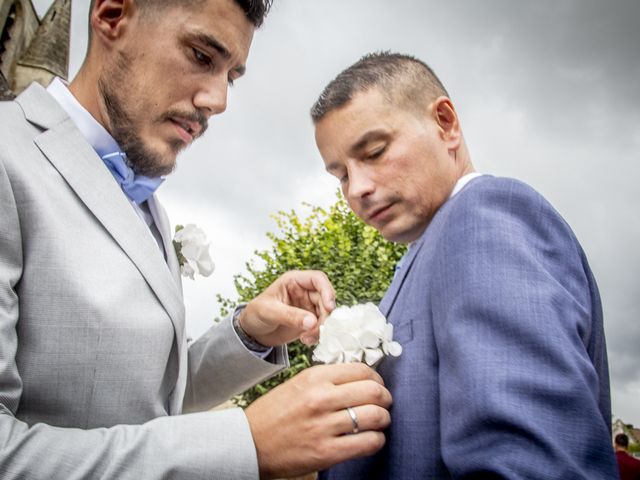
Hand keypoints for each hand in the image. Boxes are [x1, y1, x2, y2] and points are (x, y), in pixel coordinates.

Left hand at [238, 270, 335, 345]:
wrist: (252, 332)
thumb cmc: (256, 313)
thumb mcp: (269, 312)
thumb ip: (290, 316)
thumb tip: (312, 322)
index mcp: (294, 281)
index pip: (317, 279)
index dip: (327, 291)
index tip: (329, 307)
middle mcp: (305, 292)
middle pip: (326, 299)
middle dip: (324, 315)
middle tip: (316, 329)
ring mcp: (308, 307)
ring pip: (326, 314)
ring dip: (321, 327)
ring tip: (307, 338)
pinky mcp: (310, 321)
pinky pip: (321, 326)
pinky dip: (318, 335)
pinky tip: (306, 341)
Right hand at [245, 363, 391, 478]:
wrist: (248, 443)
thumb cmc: (273, 413)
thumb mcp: (298, 384)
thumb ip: (327, 380)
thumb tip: (359, 380)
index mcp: (314, 378)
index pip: (361, 370)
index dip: (376, 378)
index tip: (376, 385)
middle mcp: (321, 398)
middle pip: (373, 391)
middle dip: (385, 398)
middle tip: (383, 403)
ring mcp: (324, 426)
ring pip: (375, 416)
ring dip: (383, 419)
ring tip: (379, 422)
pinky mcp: (327, 452)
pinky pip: (368, 442)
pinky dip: (376, 440)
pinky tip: (370, 439)